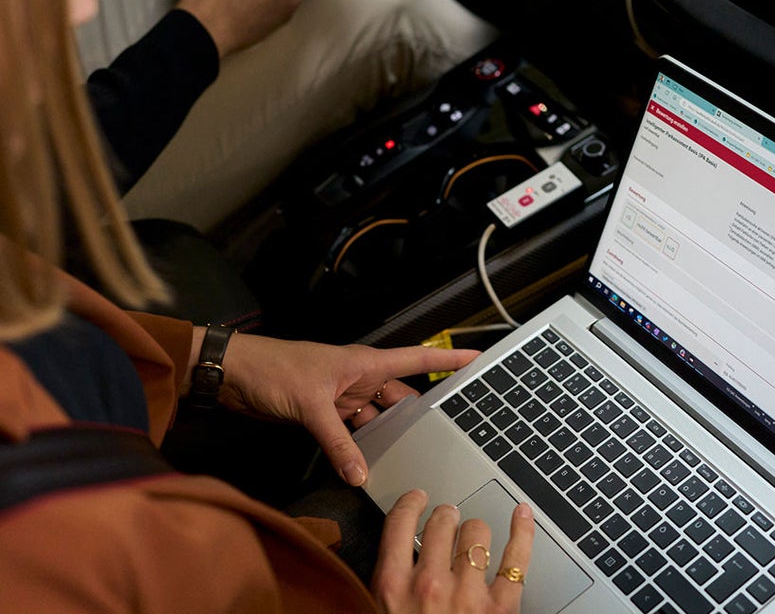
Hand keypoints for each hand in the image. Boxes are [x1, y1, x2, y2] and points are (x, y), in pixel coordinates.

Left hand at [215, 333, 479, 485]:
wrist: (235, 374)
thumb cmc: (277, 371)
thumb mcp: (311, 405)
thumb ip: (338, 442)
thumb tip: (362, 476)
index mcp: (366, 363)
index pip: (418, 358)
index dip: (450, 358)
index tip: (480, 360)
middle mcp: (360, 378)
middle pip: (401, 397)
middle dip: (421, 413)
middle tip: (449, 433)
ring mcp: (344, 396)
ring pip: (378, 418)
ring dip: (388, 436)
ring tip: (413, 457)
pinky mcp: (326, 413)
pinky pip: (354, 432)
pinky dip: (361, 447)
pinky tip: (370, 465)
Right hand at [373, 490, 534, 613]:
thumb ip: (386, 590)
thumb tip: (394, 561)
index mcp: (392, 587)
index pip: (401, 522)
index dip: (411, 503)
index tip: (417, 499)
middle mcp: (430, 583)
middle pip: (443, 521)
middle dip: (446, 518)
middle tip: (447, 524)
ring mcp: (468, 594)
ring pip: (477, 531)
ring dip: (476, 531)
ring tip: (473, 538)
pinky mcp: (502, 609)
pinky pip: (516, 558)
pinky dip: (523, 531)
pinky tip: (523, 514)